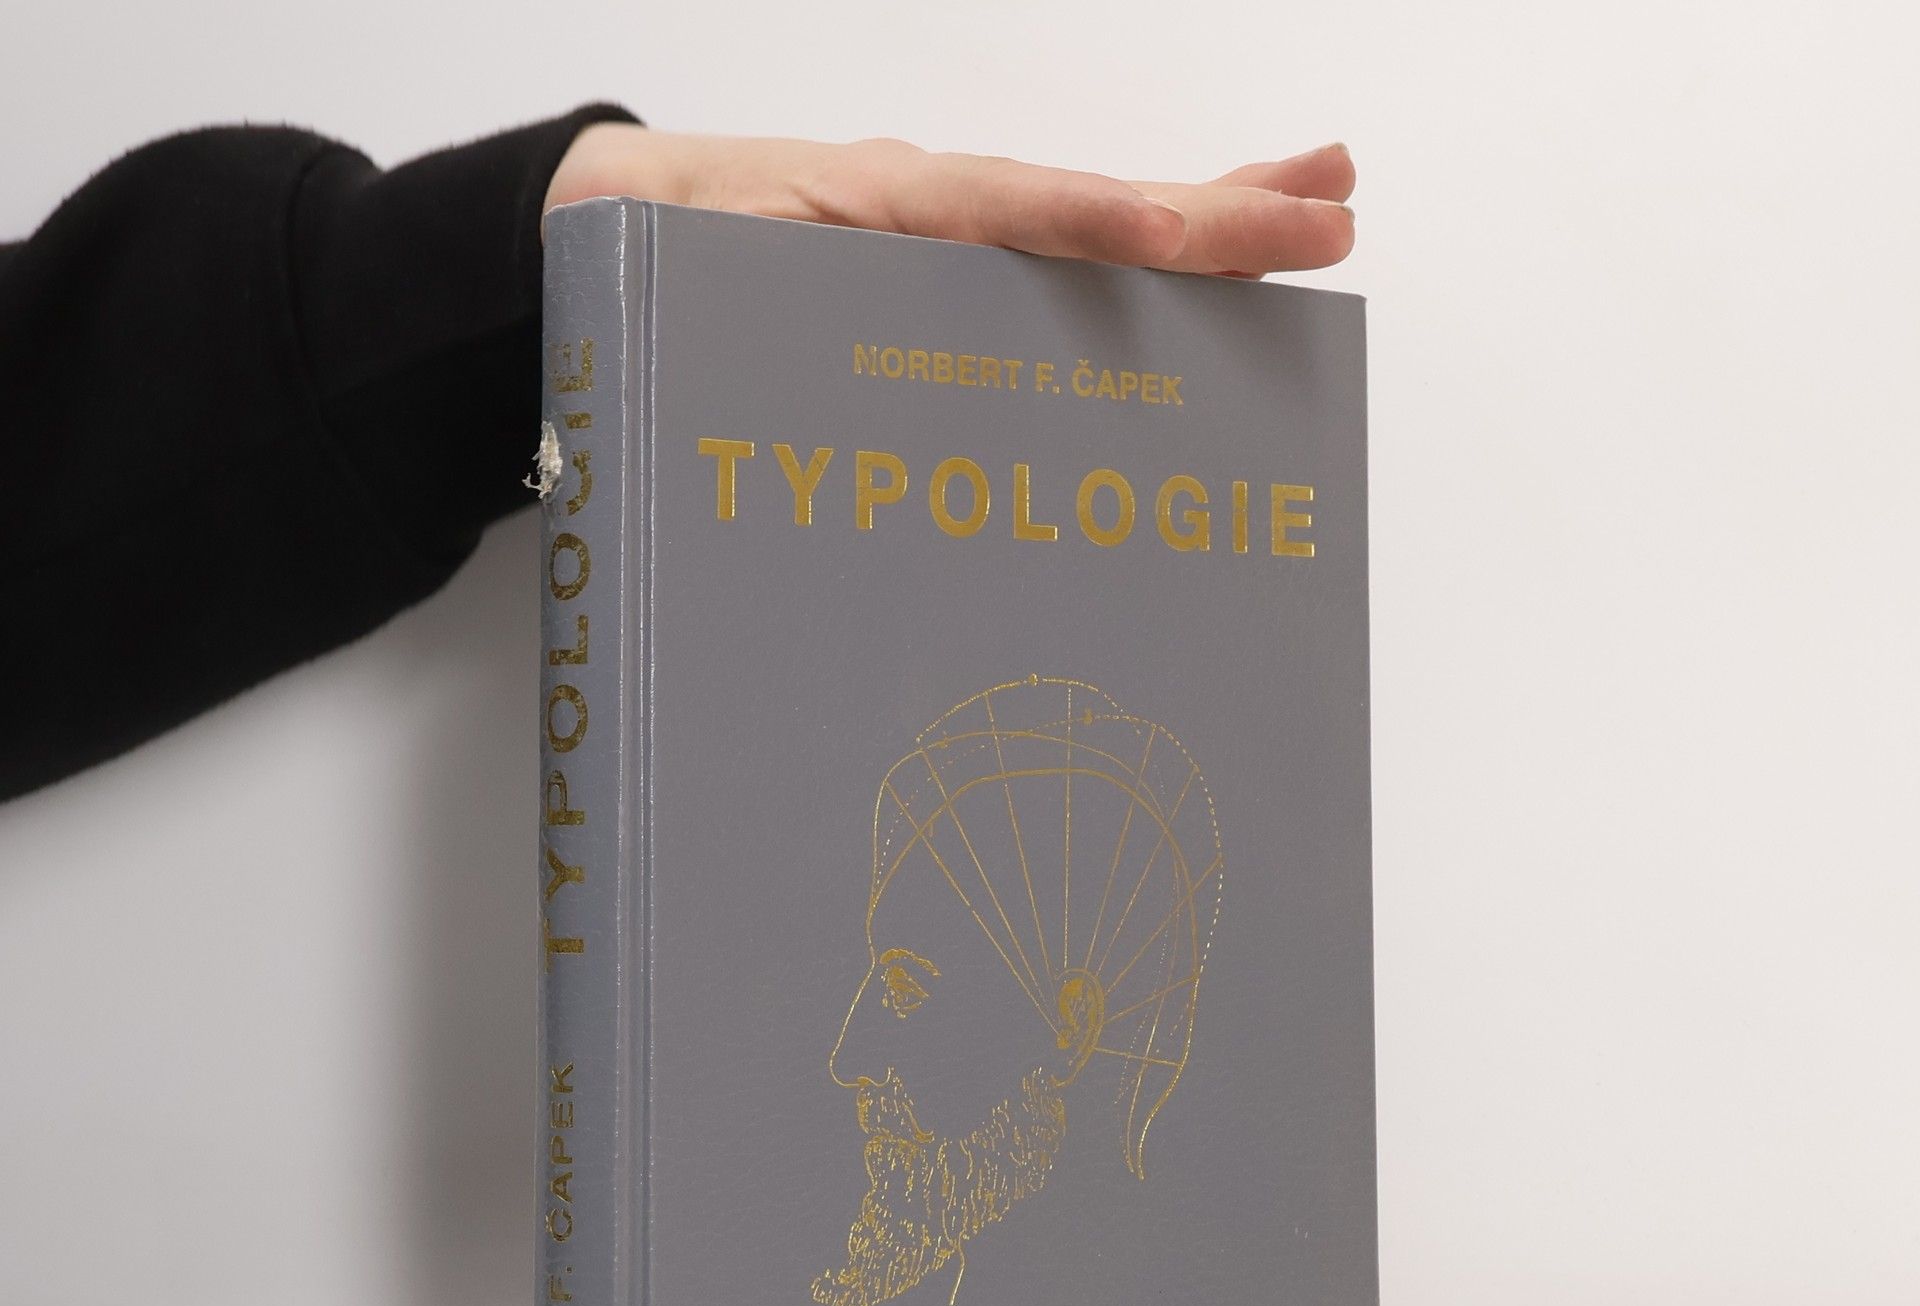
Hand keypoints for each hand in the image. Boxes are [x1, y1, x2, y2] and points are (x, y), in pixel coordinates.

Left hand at [544, 126, 1354, 276]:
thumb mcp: (695, 280)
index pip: (1008, 210)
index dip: (1090, 224)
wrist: (620, 218)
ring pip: (1099, 221)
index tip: (1170, 238)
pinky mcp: (955, 262)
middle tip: (1329, 213)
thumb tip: (817, 371)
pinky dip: (1141, 249)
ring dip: (1210, 215)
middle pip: (1095, 205)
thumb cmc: (659, 258)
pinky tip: (1198, 255)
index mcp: (881, 210)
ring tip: (1317, 203)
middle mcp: (939, 211)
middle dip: (1216, 212)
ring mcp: (957, 233)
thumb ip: (761, 303)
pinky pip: (1062, 256)